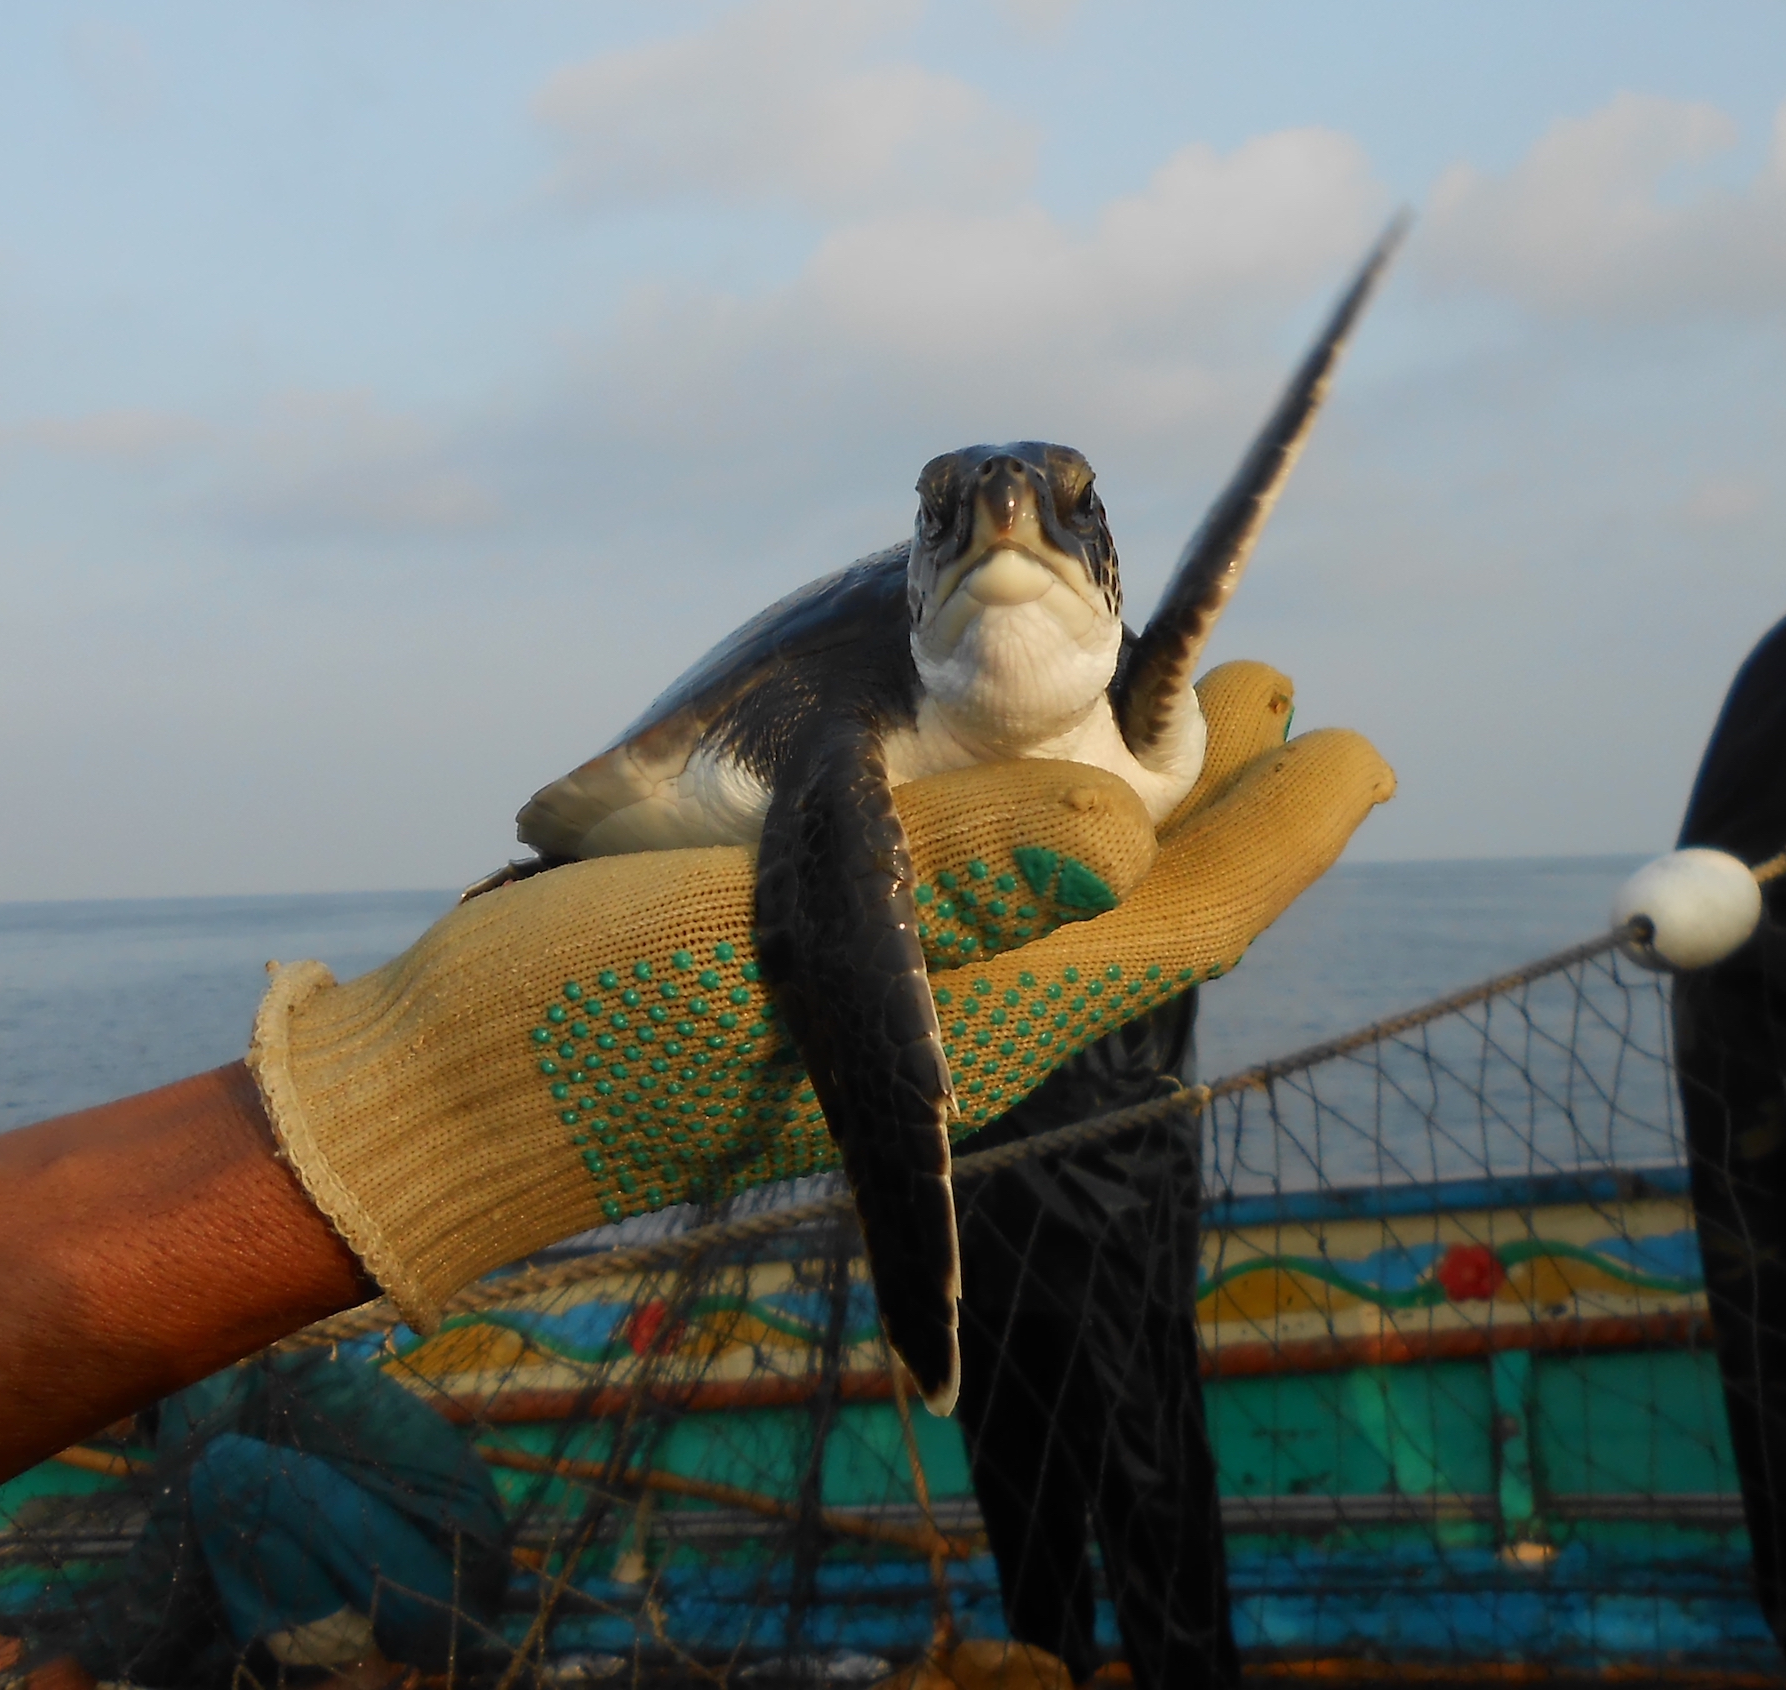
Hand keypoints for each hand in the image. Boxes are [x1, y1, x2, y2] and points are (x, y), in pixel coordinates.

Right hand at [250, 662, 1390, 1329]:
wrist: (434, 1097)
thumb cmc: (575, 1020)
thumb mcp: (750, 933)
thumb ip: (940, 881)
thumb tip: (1131, 831)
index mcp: (966, 1014)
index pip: (1174, 921)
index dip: (1282, 832)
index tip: (1351, 742)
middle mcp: (956, 1016)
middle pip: (1136, 904)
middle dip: (1221, 801)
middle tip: (1266, 687)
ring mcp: (893, 1006)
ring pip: (1058, 896)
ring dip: (1132, 802)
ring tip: (1169, 706)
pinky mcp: (822, 979)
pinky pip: (971, 894)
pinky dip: (1024, 819)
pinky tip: (1003, 771)